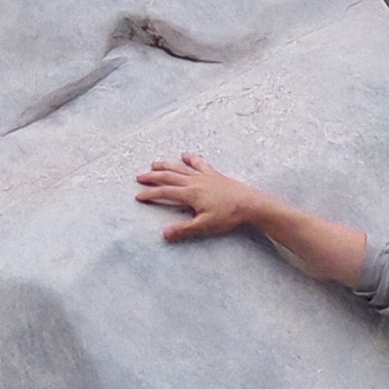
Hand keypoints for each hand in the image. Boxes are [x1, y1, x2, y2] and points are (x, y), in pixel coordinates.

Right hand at [137, 153, 261, 240]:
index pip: (165, 192)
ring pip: (180, 168)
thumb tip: (164, 233)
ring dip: (166, 165)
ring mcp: (204, 176)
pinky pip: (199, 163)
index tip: (138, 196)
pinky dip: (190, 158)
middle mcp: (194, 182)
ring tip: (154, 164)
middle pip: (168, 176)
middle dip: (152, 177)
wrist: (249, 203)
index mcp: (190, 194)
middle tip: (139, 177)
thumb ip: (184, 229)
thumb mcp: (204, 226)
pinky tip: (184, 155)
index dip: (150, 194)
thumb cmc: (228, 215)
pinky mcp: (213, 174)